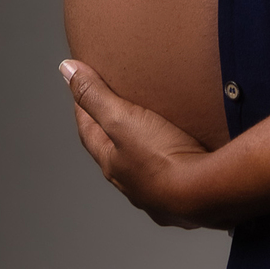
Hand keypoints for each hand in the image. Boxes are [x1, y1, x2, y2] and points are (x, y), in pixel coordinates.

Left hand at [60, 59, 210, 225]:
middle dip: (112, 130)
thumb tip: (66, 69)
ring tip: (155, 129)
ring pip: (142, 167)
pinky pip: (172, 176)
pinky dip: (172, 163)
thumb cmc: (161, 157)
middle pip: (113, 152)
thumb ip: (95, 95)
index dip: (84, 108)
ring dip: (142, 149)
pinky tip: (185, 156)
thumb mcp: (122, 119)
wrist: (203, 193)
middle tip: (118, 106)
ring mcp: (156, 194)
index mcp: (111, 164)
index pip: (89, 132)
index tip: (83, 88)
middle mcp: (130, 182)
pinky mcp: (183, 199)